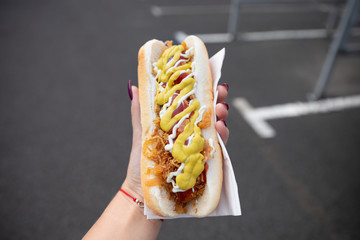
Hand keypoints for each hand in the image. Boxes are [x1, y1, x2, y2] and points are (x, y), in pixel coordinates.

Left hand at [122, 81, 229, 199]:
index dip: (203, 91)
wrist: (142, 195)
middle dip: (218, 101)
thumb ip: (140, 113)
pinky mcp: (204, 166)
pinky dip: (221, 139)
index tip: (208, 77)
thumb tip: (137, 87)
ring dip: (222, 118)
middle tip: (220, 92)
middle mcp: (191, 136)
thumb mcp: (141, 135)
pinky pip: (218, 151)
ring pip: (216, 130)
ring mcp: (198, 151)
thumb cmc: (141, 165)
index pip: (194, 105)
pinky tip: (219, 130)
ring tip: (220, 111)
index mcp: (178, 126)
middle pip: (210, 115)